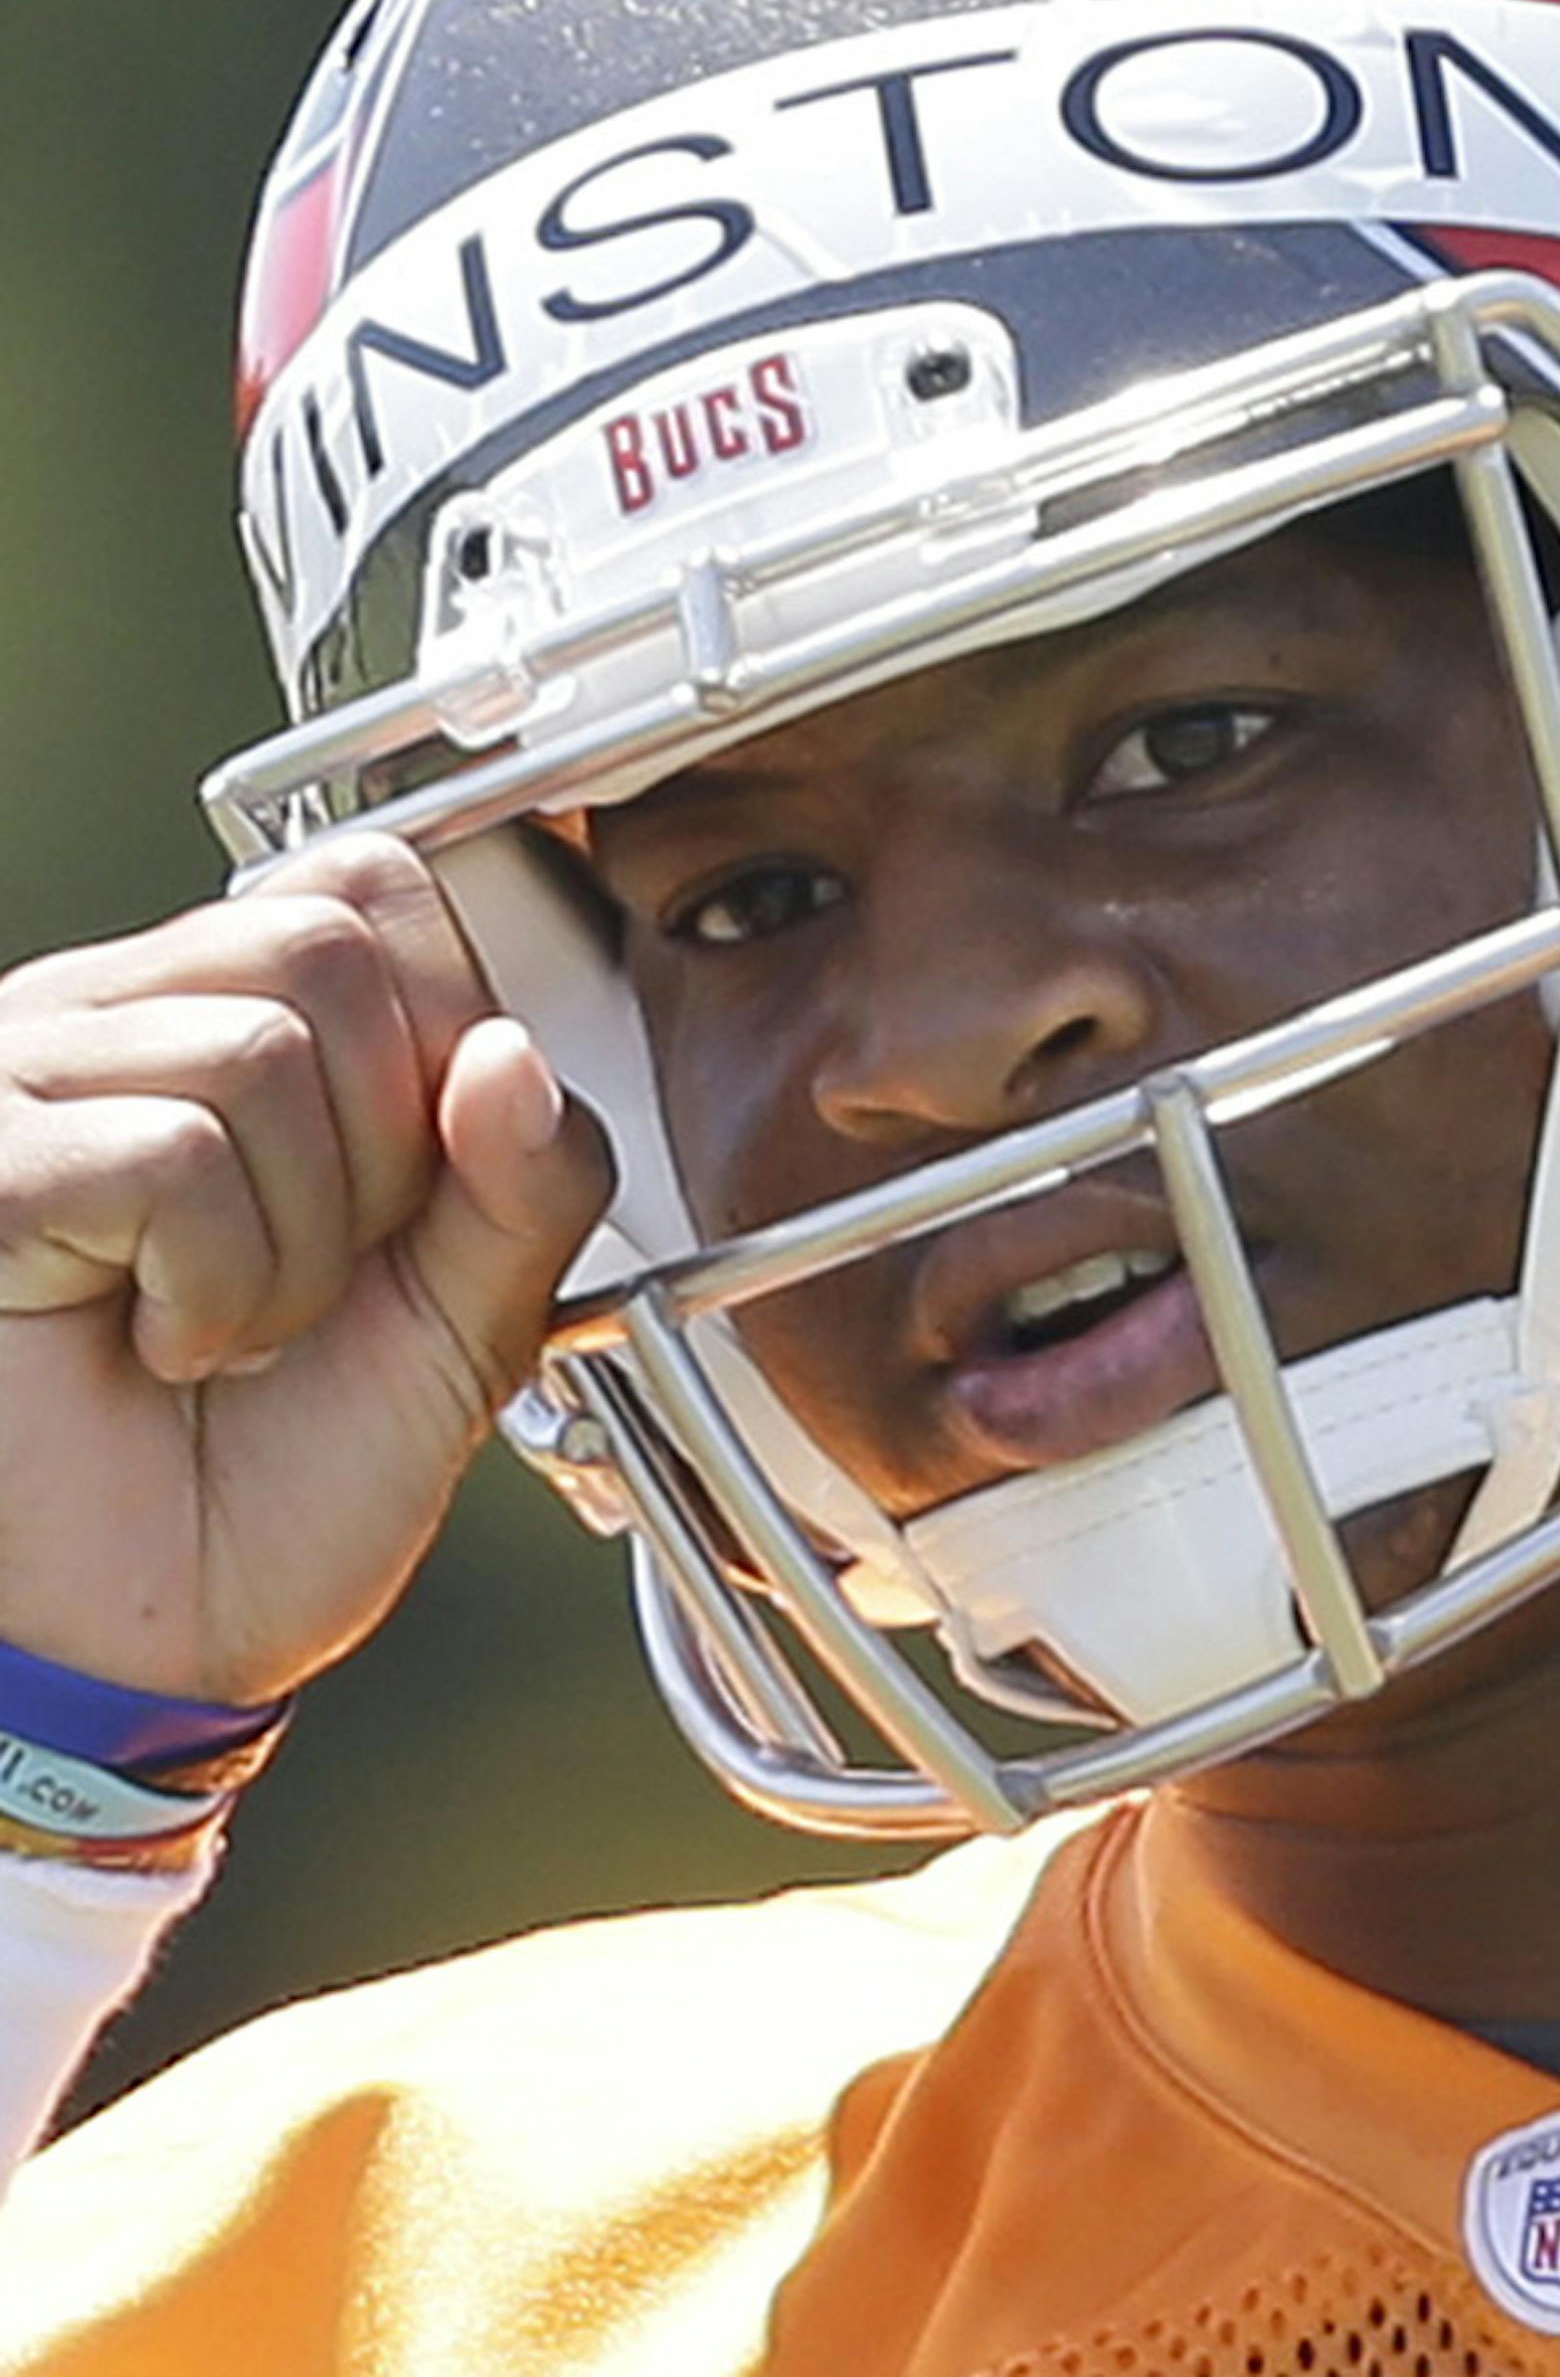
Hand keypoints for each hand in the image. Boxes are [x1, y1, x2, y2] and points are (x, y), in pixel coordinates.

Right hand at [0, 836, 611, 1703]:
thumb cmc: (279, 1484)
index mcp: (227, 1024)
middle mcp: (114, 1023)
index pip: (368, 889)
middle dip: (383, 1149)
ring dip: (297, 1241)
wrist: (145, 1649)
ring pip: (255, 1047)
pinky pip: (170, 1158)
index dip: (444, 1029)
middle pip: (325, 947)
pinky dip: (215, 1285)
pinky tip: (160, 1347)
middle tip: (319, 1273)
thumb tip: (512, 1054)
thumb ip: (529, 1185)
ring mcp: (24, 1086)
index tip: (415, 1189)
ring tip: (231, 1326)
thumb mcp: (470, 1325)